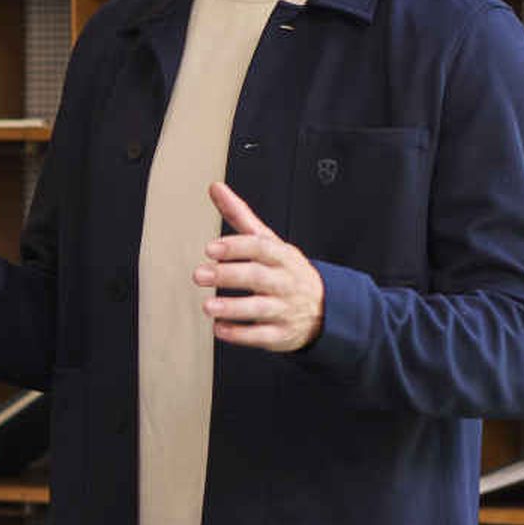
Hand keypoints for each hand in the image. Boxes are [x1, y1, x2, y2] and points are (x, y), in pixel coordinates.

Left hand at [197, 181, 325, 351]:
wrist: (324, 308)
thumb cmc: (286, 270)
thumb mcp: (269, 242)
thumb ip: (240, 216)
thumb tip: (215, 188)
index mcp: (282, 257)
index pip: (261, 248)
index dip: (237, 247)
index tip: (210, 248)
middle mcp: (285, 282)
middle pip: (258, 277)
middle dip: (229, 275)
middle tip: (199, 274)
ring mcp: (285, 309)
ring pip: (260, 308)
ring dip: (233, 308)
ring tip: (208, 306)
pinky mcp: (281, 334)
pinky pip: (261, 336)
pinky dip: (240, 334)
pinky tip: (219, 329)